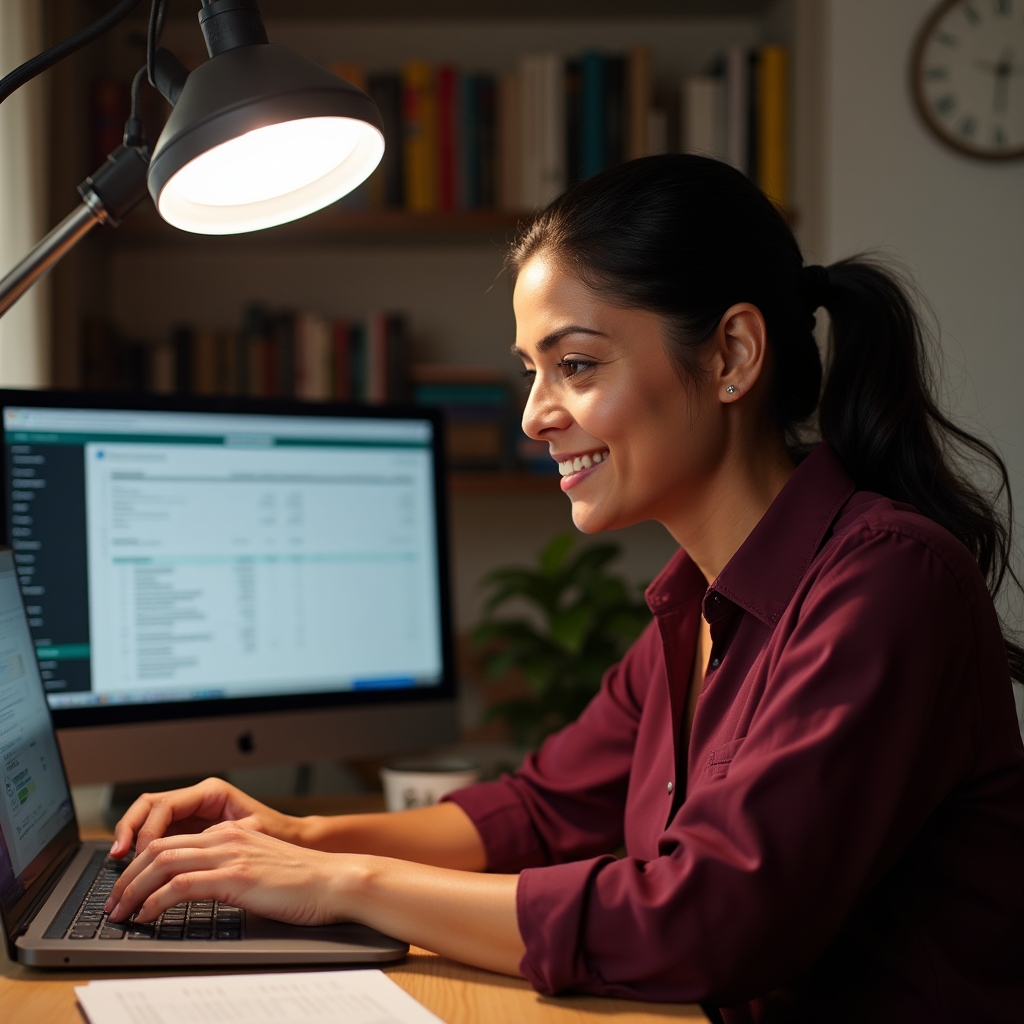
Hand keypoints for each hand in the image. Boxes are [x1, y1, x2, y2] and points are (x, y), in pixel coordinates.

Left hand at [105, 823, 347, 925]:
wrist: (333, 881)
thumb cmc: (302, 881)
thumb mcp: (259, 866)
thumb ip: (231, 866)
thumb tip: (200, 887)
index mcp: (230, 832)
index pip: (170, 839)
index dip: (140, 862)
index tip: (126, 887)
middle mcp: (225, 837)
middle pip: (158, 847)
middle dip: (127, 877)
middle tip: (113, 904)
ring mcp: (229, 854)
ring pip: (162, 863)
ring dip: (133, 890)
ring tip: (121, 913)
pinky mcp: (234, 876)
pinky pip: (180, 886)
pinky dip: (155, 902)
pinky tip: (147, 917)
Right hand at [109, 777, 301, 858]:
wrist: (299, 843)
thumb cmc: (281, 837)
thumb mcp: (251, 836)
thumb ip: (218, 841)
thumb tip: (186, 858)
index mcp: (212, 793)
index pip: (165, 805)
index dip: (146, 831)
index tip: (139, 856)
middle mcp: (199, 799)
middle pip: (148, 807)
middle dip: (129, 831)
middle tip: (116, 859)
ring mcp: (193, 814)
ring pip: (149, 820)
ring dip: (131, 840)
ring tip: (119, 865)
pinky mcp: (192, 831)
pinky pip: (160, 836)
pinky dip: (144, 851)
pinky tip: (137, 869)